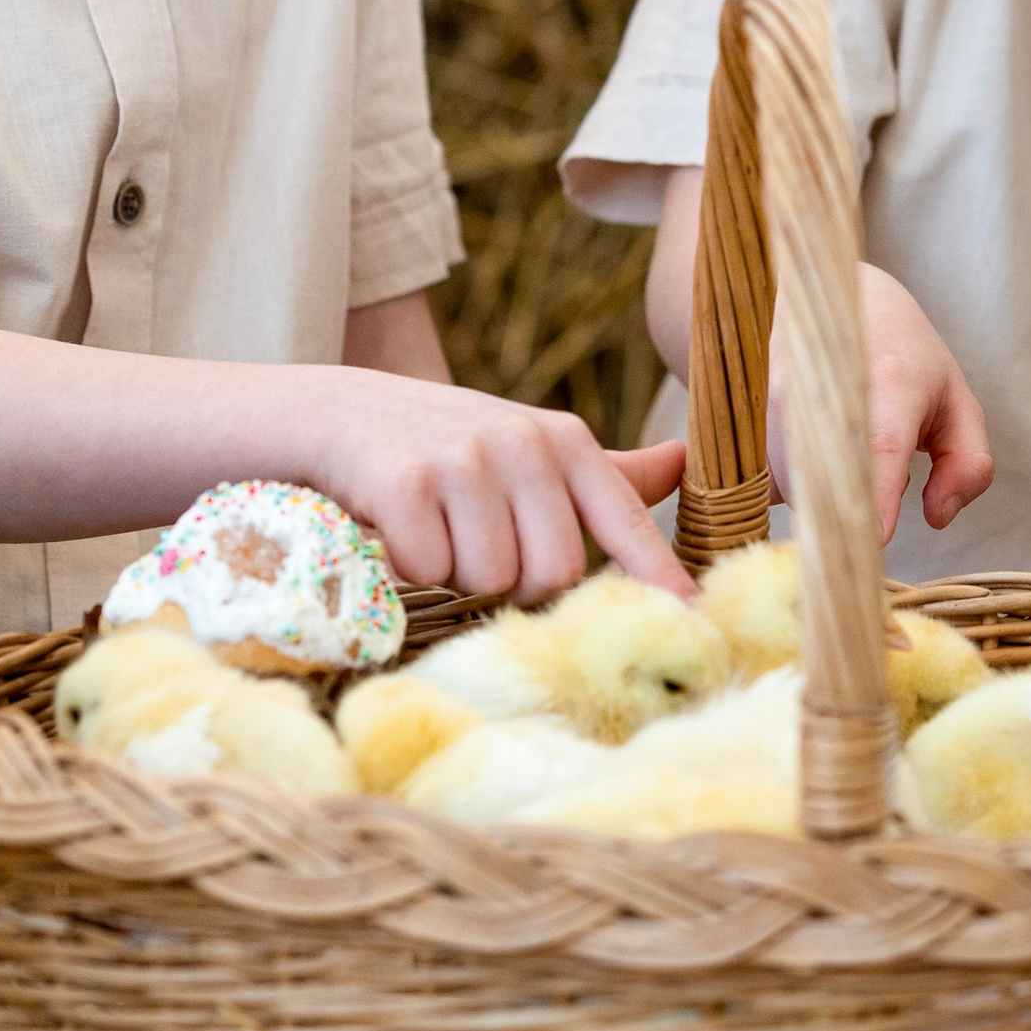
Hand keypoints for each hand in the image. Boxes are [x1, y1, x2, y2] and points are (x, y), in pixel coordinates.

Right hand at [308, 373, 691, 602]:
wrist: (335, 411)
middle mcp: (522, 443)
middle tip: (479, 548)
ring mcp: (463, 460)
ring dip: (458, 577)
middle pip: (555, 572)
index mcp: (565, 441)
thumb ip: (604, 473)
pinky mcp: (405, 482)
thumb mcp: (529, 449)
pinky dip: (410, 567)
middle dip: (516, 583)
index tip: (695, 618)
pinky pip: (431, 570)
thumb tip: (683, 462)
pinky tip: (397, 531)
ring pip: (492, 579)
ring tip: (437, 533)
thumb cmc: (446, 443)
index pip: (626, 519)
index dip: (658, 574)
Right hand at [771, 263, 992, 542]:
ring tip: (842, 459)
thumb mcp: (956, 402)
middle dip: (853, 516)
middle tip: (872, 502)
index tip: (876, 540)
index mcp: (891, 381)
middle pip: (832, 487)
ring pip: (794, 490)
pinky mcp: (744, 414)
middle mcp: (822, 386)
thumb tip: (937, 518)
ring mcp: (775, 397)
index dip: (876, 499)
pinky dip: (789, 486)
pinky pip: (765, 479)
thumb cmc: (901, 356)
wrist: (823, 294)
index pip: (879, 446)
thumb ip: (967, 465)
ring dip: (822, 500)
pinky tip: (807, 456)